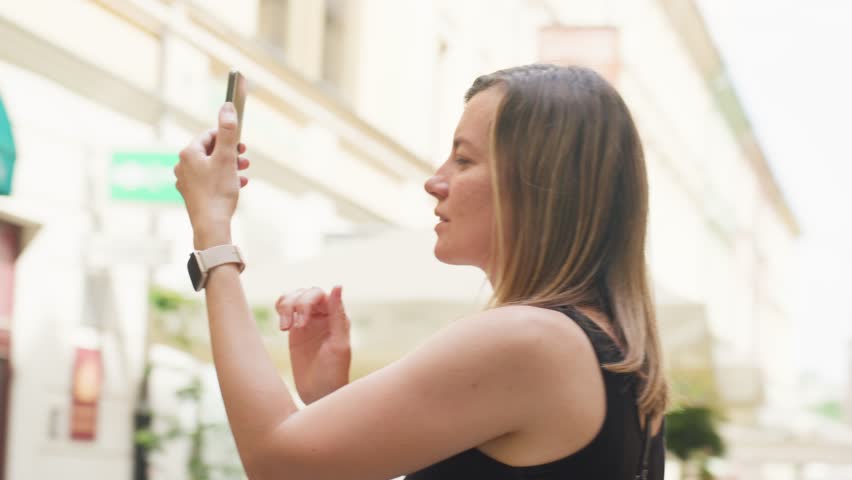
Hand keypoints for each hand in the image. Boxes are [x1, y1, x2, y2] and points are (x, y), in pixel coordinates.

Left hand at [174, 103, 250, 248]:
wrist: (211, 224)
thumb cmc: (218, 191)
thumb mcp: (226, 157)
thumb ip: (228, 131)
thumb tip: (227, 106)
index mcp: (188, 153)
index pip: (209, 135)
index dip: (227, 137)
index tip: (240, 145)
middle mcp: (182, 166)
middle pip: (210, 151)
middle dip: (230, 153)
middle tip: (244, 158)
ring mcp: (186, 181)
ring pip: (211, 166)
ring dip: (229, 166)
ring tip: (244, 173)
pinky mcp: (192, 195)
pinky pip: (209, 180)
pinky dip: (224, 179)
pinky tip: (237, 185)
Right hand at [275, 286, 350, 404]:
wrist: (319, 394)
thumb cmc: (334, 373)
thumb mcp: (338, 344)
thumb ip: (337, 315)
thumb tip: (337, 285)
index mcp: (337, 316)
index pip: (320, 294)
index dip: (307, 303)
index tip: (301, 325)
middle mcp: (323, 315)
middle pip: (304, 293)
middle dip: (294, 306)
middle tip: (293, 329)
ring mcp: (308, 321)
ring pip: (293, 297)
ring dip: (285, 307)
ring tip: (284, 328)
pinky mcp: (295, 329)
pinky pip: (285, 309)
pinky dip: (280, 309)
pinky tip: (282, 325)